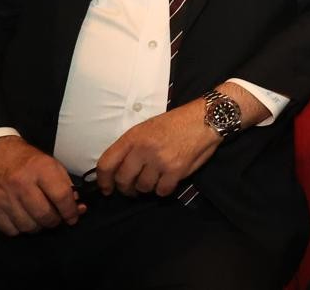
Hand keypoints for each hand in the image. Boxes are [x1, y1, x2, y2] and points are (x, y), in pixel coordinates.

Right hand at [0, 135, 82, 235]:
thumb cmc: (24, 159)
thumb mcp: (49, 163)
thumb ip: (64, 183)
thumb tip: (76, 205)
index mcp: (40, 169)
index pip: (61, 196)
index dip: (71, 210)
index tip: (73, 217)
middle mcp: (21, 184)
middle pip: (44, 215)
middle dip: (55, 221)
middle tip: (56, 219)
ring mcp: (3, 198)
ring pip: (28, 226)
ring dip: (38, 227)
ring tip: (39, 219)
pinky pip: (11, 230)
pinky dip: (20, 229)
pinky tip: (23, 219)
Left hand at [95, 97, 220, 197]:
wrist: (206, 118)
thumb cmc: (176, 122)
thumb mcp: (148, 127)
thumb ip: (131, 146)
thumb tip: (118, 170)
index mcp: (133, 136)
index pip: (107, 163)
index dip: (103, 181)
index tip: (107, 188)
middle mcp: (144, 149)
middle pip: (123, 180)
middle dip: (126, 188)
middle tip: (133, 188)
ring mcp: (159, 161)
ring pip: (142, 187)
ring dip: (147, 187)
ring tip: (155, 179)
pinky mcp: (175, 170)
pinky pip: (161, 191)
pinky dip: (163, 189)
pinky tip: (168, 180)